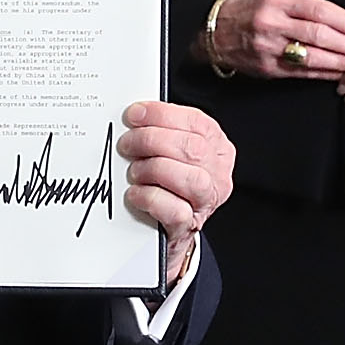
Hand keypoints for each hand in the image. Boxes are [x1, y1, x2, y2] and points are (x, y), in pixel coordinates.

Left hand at [119, 99, 234, 278]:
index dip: (162, 115)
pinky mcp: (189, 225)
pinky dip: (150, 197)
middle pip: (192, 148)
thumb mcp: (173, 152)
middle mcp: (217, 174)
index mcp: (217, 148)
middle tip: (126, 144)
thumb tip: (135, 115)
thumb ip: (162, 132)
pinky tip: (135, 193)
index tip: (134, 114)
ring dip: (153, 169)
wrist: (170, 230)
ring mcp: (206, 201)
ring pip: (191, 178)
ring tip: (134, 172)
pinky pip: (175, 210)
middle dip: (151, 141)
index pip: (196, 123)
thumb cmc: (169, 184)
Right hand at [201, 0, 344, 79]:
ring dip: (341, 63)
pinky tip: (339, 74)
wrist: (215, 31)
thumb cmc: (250, 10)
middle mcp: (272, 23)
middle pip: (320, 35)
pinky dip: (324, 74)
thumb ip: (304, 5)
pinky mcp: (267, 68)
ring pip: (313, 57)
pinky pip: (302, 72)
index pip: (320, 11)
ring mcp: (268, 48)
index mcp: (277, 1)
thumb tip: (342, 21)